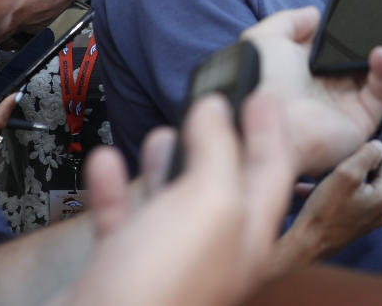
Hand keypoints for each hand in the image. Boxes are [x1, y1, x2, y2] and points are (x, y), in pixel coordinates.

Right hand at [69, 92, 295, 305]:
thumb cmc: (160, 287)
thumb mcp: (209, 203)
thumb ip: (220, 152)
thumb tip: (217, 111)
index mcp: (248, 239)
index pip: (274, 173)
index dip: (273, 131)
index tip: (267, 95)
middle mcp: (213, 255)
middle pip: (226, 187)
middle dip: (224, 143)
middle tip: (217, 105)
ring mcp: (166, 266)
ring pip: (174, 204)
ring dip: (170, 164)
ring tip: (164, 132)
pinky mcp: (121, 275)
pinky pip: (124, 223)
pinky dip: (117, 189)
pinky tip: (107, 163)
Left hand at [240, 4, 381, 175]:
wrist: (256, 121)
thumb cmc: (257, 82)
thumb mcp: (265, 38)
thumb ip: (290, 21)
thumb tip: (315, 12)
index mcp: (313, 66)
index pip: (352, 41)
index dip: (373, 23)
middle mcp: (335, 84)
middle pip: (379, 53)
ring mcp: (350, 103)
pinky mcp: (361, 120)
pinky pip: (381, 91)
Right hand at [287, 141, 381, 260]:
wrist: (308, 244)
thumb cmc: (325, 210)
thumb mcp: (346, 174)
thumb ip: (366, 155)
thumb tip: (378, 145)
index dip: (374, 148)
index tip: (356, 143)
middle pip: (375, 173)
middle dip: (355, 164)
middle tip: (335, 160)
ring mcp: (371, 217)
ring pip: (360, 185)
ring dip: (341, 177)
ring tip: (319, 176)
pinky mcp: (358, 222)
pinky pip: (351, 198)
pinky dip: (336, 191)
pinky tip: (312, 190)